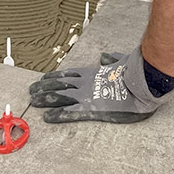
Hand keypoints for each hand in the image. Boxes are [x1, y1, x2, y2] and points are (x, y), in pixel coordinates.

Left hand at [28, 46, 165, 122]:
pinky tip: (47, 117)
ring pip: (60, 97)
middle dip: (44, 88)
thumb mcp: (122, 61)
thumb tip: (104, 56)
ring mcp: (87, 96)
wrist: (141, 83)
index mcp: (93, 73)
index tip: (43, 78)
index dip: (55, 77)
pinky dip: (58, 115)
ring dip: (45, 99)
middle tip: (31, 91)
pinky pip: (70, 113)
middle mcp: (86, 83)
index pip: (69, 74)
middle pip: (60, 84)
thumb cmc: (135, 73)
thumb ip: (111, 59)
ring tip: (33, 101)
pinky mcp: (91, 109)